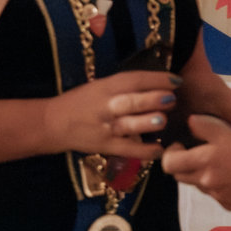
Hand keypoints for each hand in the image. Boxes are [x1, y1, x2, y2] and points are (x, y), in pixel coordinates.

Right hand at [43, 70, 178, 160]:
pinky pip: (129, 150)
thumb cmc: (83, 101)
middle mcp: (108, 106)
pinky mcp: (106, 146)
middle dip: (154, 99)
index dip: (157, 79)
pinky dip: (145, 151)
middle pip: (133, 101)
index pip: (135, 80)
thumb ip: (127, 86)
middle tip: (172, 99)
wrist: (54, 123)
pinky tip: (160, 149)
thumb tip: (160, 84)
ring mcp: (107, 127)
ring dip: (148, 122)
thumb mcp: (102, 86)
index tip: (176, 81)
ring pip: (130, 125)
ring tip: (163, 121)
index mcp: (108, 86)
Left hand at [161, 115, 230, 212]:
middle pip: (181, 177)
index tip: (181, 145)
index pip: (169, 164)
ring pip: (201, 185)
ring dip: (205, 174)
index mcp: (206, 161)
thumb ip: (206, 127)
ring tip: (226, 162)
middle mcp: (208, 182)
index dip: (171, 153)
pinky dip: (223, 185)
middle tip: (199, 152)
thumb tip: (190, 121)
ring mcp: (220, 197)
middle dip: (184, 164)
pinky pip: (219, 195)